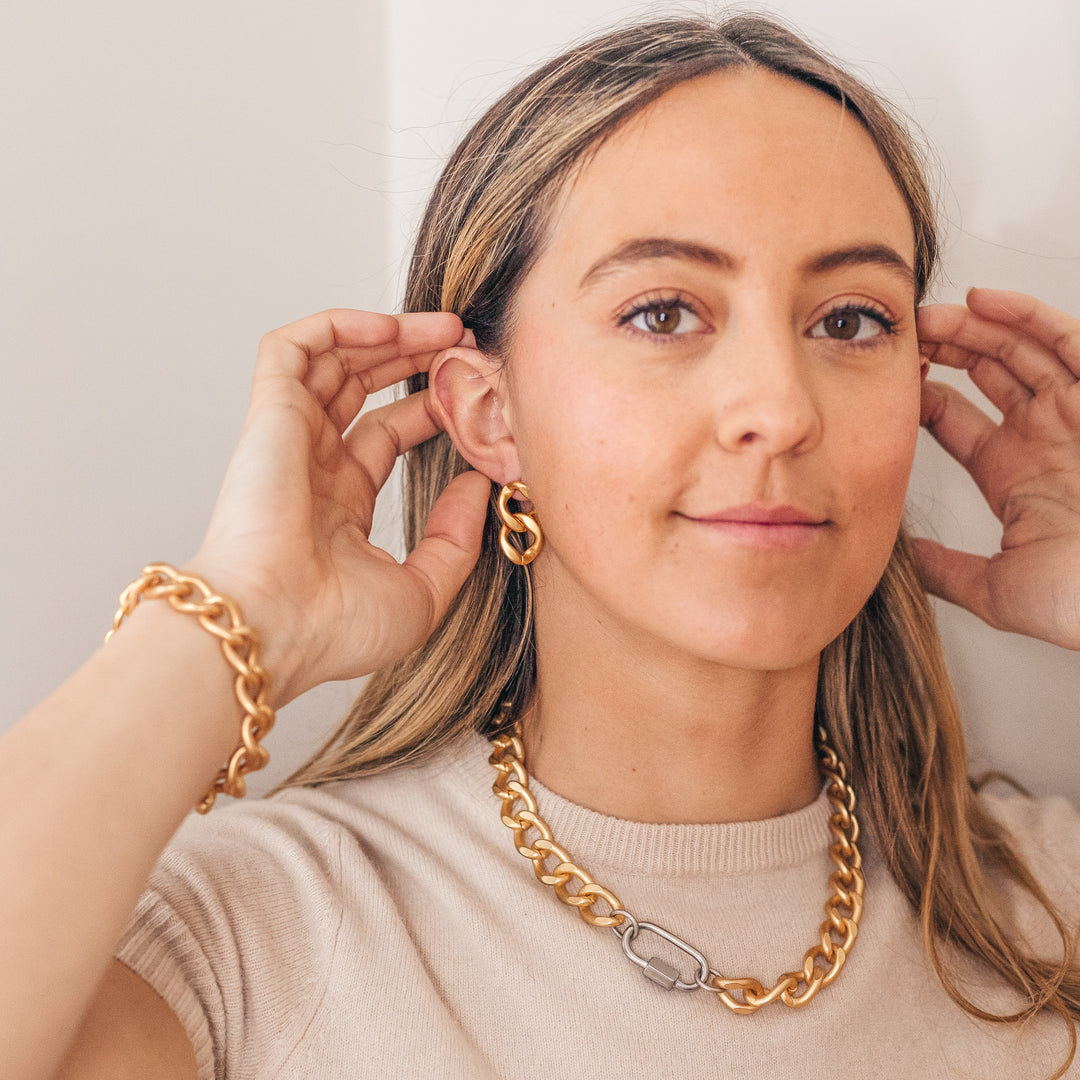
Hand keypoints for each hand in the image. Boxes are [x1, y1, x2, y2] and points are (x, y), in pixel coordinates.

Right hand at [188, 310, 490, 703]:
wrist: (274, 629)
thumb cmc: (336, 628)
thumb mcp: (423, 591)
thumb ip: (456, 539)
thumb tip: (479, 483)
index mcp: (340, 504)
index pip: (388, 434)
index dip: (432, 408)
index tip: (476, 395)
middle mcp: (312, 465)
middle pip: (364, 389)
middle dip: (416, 359)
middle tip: (465, 343)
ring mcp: (288, 438)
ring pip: (333, 359)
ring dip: (390, 335)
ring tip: (447, 327)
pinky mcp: (268, 415)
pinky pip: (293, 348)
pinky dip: (338, 326)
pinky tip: (391, 327)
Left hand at [916, 288, 1079, 649]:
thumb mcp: (993, 587)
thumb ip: (944, 569)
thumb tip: (899, 558)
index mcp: (1015, 474)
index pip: (955, 419)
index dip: (919, 397)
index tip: (885, 384)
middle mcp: (1045, 437)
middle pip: (986, 374)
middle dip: (944, 349)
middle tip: (903, 335)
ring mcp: (1077, 415)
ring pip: (1020, 350)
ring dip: (974, 326)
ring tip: (930, 315)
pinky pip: (1069, 342)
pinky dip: (1028, 316)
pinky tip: (982, 300)